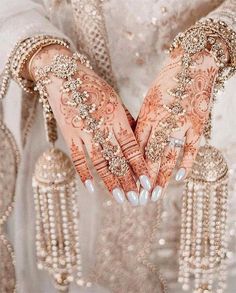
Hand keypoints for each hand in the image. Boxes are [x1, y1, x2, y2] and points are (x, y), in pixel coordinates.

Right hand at [29, 45, 150, 205]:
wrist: (63, 75)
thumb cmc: (94, 86)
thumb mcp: (115, 99)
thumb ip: (127, 120)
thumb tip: (139, 139)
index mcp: (117, 117)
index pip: (132, 147)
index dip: (140, 166)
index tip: (148, 183)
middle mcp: (102, 127)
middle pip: (118, 160)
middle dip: (129, 181)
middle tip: (138, 200)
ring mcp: (85, 133)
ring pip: (100, 163)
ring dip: (112, 183)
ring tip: (121, 199)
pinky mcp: (70, 135)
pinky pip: (78, 158)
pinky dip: (84, 174)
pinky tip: (92, 188)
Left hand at [135, 48, 218, 199]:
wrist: (192, 63)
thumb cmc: (166, 83)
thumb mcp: (149, 101)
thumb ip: (142, 123)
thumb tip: (133, 145)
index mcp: (147, 115)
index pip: (135, 148)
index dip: (130, 168)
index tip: (125, 184)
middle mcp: (162, 121)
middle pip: (149, 157)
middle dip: (143, 180)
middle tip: (137, 199)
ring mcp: (180, 124)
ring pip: (168, 156)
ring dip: (161, 178)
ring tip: (154, 195)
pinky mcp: (197, 124)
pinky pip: (191, 148)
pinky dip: (186, 164)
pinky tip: (179, 178)